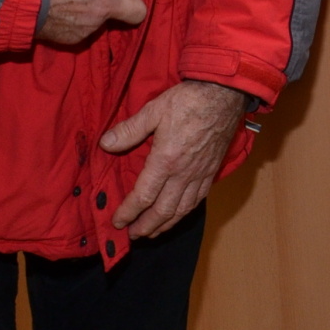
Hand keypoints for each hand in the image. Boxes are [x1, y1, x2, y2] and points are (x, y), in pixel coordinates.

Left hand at [101, 80, 246, 237]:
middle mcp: (183, 174)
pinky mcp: (211, 171)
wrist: (224, 95)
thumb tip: (105, 144)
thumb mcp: (154, 110)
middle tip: (133, 235)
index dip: (129, 212)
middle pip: (163, 211)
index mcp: (165, 161)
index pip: (143, 196)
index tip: (117, 222)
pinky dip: (185, 212)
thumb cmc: (188, 101)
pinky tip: (178, 214)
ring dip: (165, 225)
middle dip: (146, 226)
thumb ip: (129, 130)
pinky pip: (198, 200)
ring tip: (153, 233)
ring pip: (182, 210)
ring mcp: (200, 174)